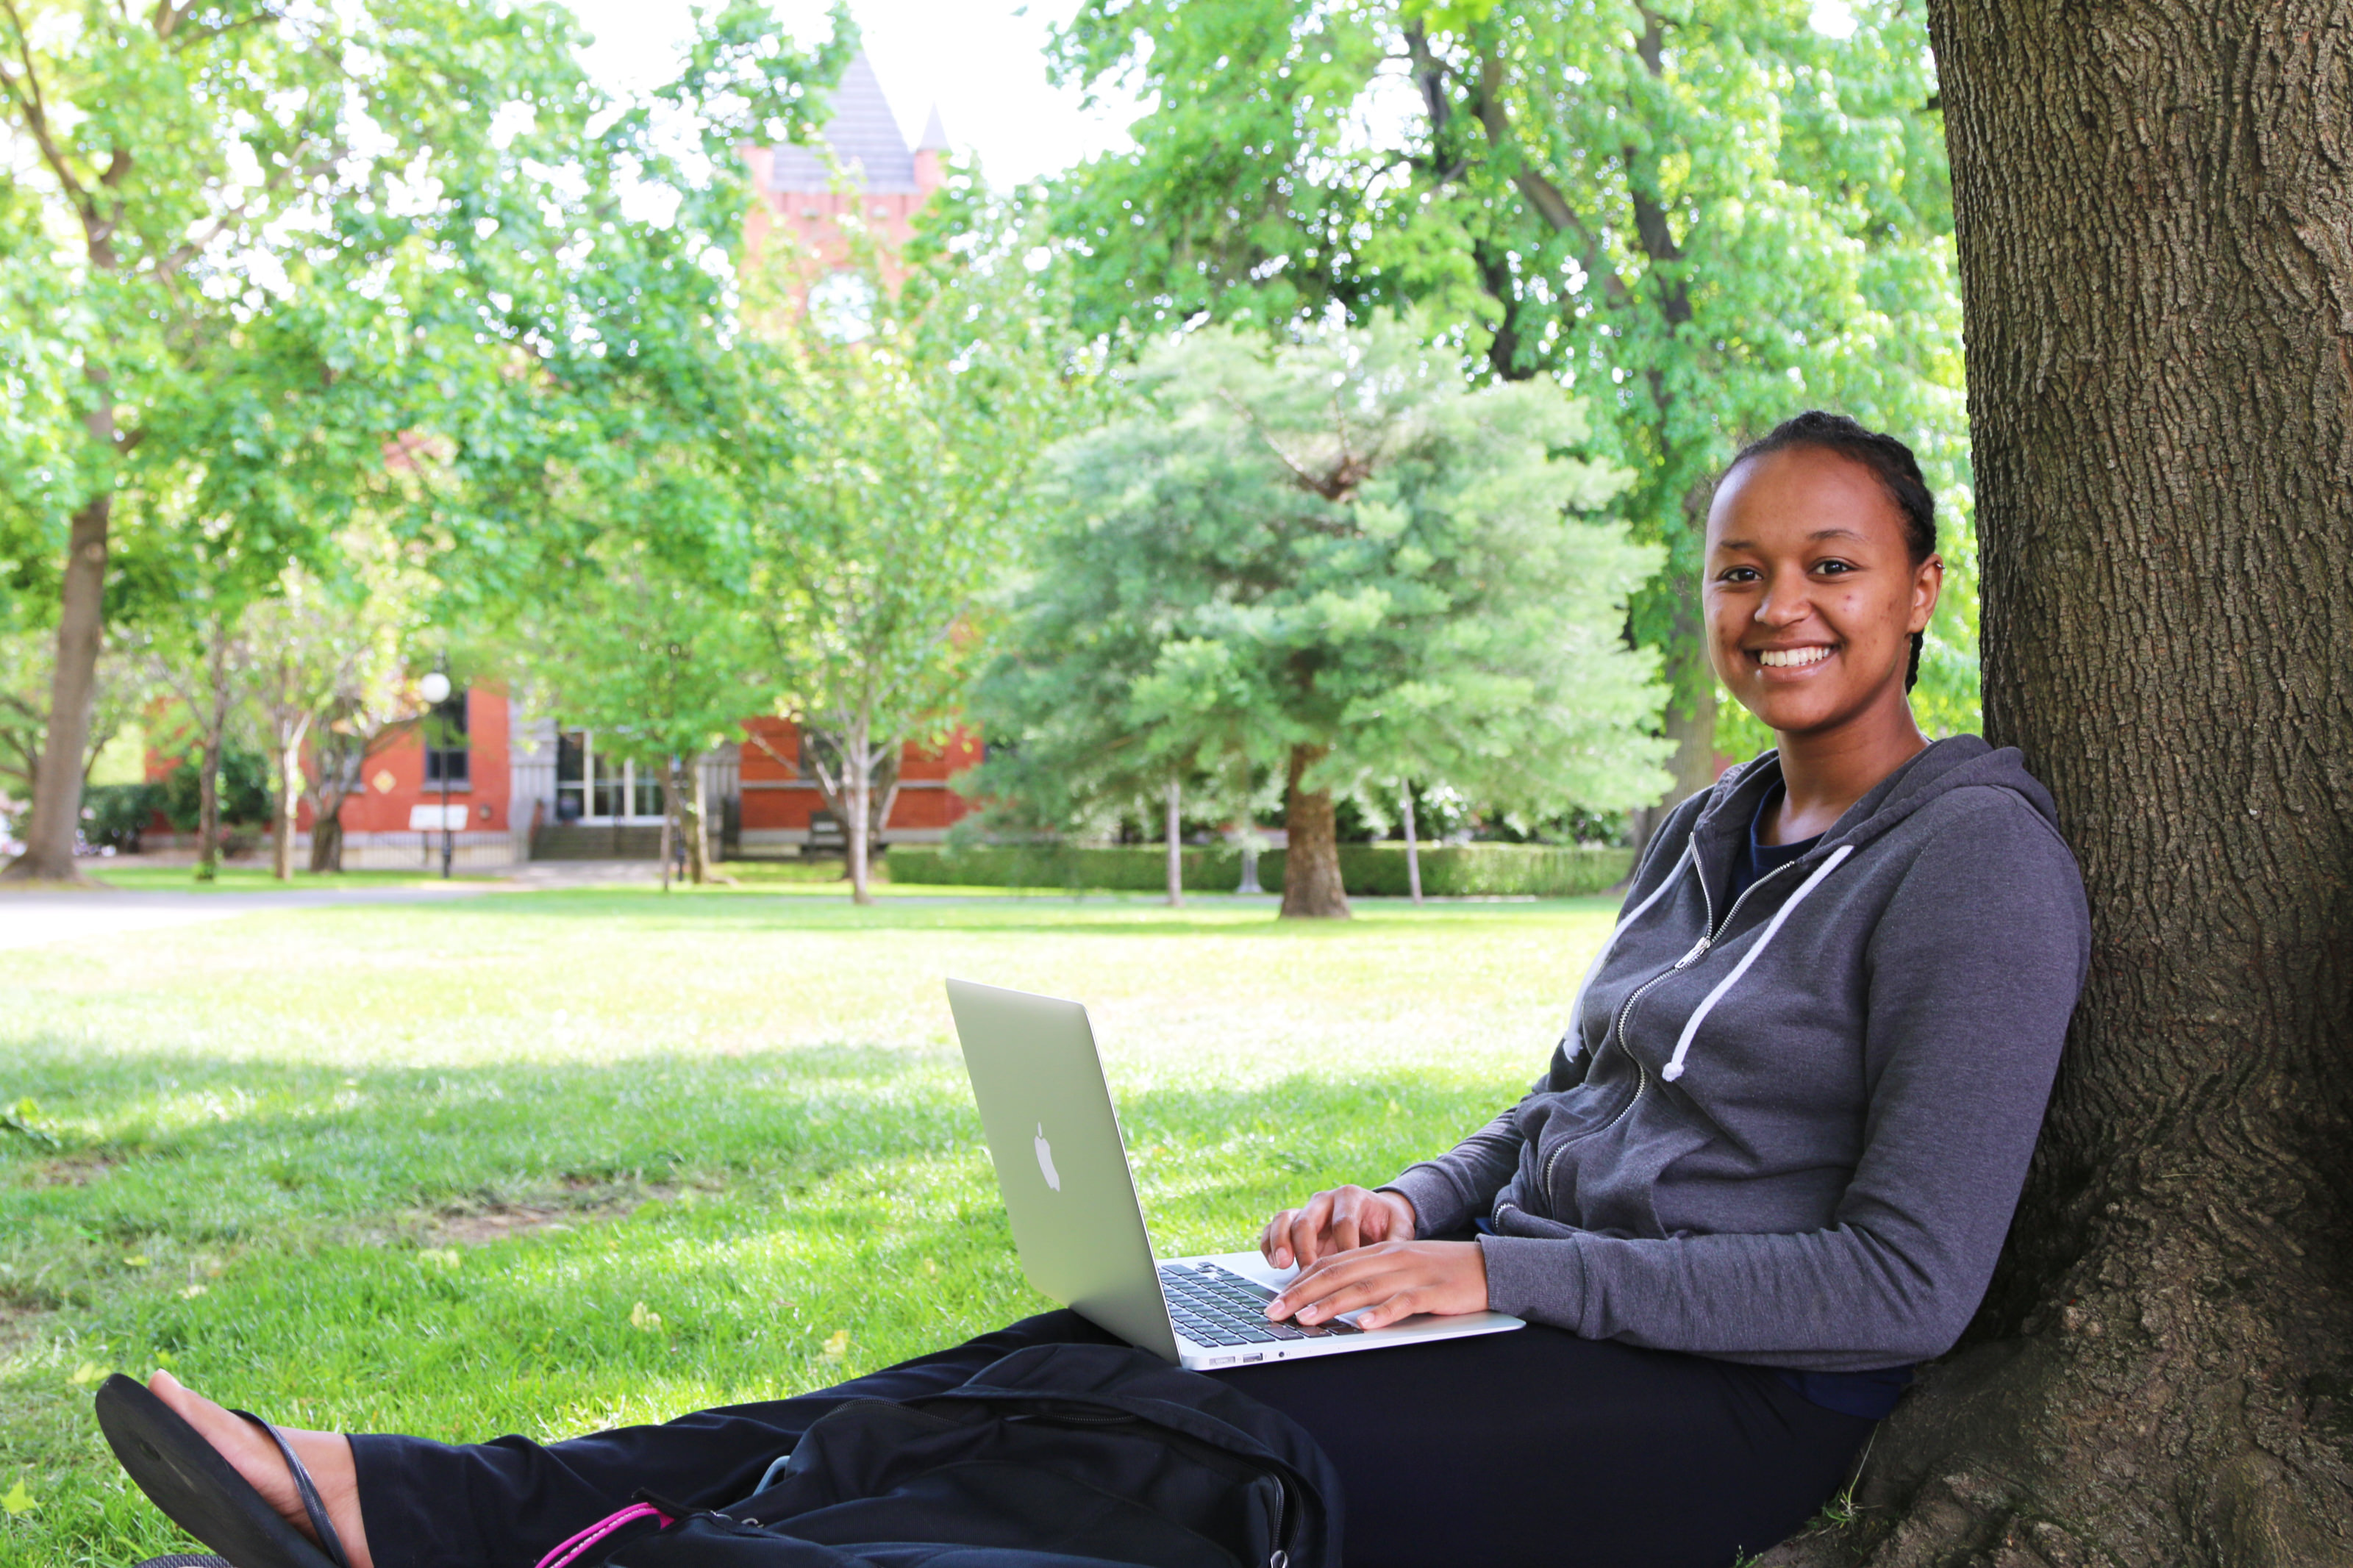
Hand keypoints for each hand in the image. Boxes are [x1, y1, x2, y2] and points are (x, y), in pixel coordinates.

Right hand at [1260, 1185, 1417, 1270]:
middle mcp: (1325, 1200)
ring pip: (1284, 1219)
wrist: (1378, 1213)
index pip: (1343, 1223)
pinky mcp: (1294, 1223)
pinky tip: (1274, 1264)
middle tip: (1306, 1270)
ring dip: (1280, 1242)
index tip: (1346, 1272)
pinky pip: (1272, 1228)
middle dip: (1305, 1247)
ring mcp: (1306, 1210)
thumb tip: (1397, 1263)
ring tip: (1282, 1264)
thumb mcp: (1399, 1228)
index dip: (1342, 1248)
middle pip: (1308, 1219)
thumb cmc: (1388, 1223)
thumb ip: (1397, 1242)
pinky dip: (1269, 1244)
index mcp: (1351, 1197)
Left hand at [1265, 1240, 1488, 1331]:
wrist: (1488, 1266)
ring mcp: (1411, 1273)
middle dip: (1302, 1294)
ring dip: (1332, 1304)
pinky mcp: (1433, 1291)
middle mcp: (1390, 1258)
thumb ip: (1369, 1278)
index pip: (1330, 1264)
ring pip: (1364, 1287)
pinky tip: (1365, 1325)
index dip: (1299, 1282)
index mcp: (1379, 1252)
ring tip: (1307, 1319)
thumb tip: (1329, 1299)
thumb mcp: (1400, 1268)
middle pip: (1338, 1274)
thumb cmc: (1439, 1272)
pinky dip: (1383, 1313)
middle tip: (1275, 1313)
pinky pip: (1405, 1302)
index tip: (1274, 1302)